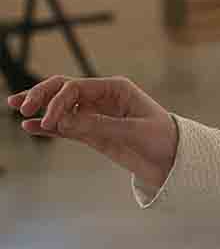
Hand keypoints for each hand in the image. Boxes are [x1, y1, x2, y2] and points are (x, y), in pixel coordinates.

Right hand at [9, 75, 179, 193]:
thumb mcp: (133, 131)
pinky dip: (48, 127)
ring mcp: (95, 115)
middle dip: (41, 95)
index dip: (57, 101)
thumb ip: (99, 126)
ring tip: (17, 110)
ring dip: (40, 108)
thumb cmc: (162, 139)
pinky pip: (66, 127)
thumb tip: (63, 122)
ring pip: (61, 108)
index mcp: (116, 88)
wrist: (173, 161)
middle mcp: (102, 98)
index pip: (76, 87)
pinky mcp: (92, 133)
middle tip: (21, 106)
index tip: (47, 120)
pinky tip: (30, 128)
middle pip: (64, 90)